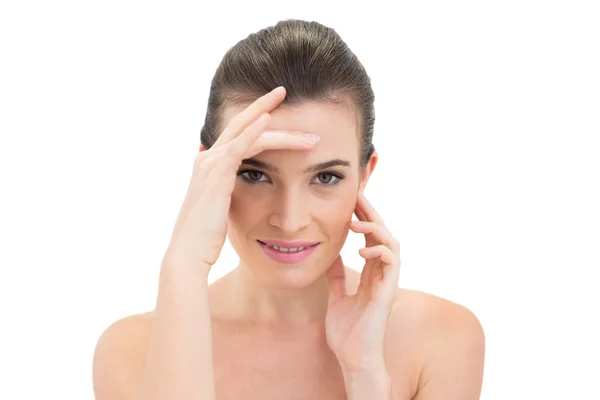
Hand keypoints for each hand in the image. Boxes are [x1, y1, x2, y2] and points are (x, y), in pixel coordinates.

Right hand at [162, 86, 319, 274]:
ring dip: (276, 125)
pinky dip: (254, 131)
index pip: (237, 133)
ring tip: (299, 118)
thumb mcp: (222, 211)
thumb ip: (231, 195)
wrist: (188, 255)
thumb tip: (246, 192)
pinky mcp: (216, 175)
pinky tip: (270, 119)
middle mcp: (208, 159)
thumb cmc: (206, 239)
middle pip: (240, 123)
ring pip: (247, 133)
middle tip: (283, 90)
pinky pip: (239, 145)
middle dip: (263, 105)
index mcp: (211, 167)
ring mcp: (211, 164)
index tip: (276, 109)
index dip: (255, 118)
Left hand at [325, 192, 400, 375]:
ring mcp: (386, 281)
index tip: (351, 199)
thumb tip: (329, 256)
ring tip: (355, 222)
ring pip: (391, 243)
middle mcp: (381, 274)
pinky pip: (392, 262)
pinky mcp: (388, 291)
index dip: (362, 217)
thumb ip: (335, 277)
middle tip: (358, 194)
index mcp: (370, 273)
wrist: (353, 357)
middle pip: (382, 234)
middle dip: (371, 212)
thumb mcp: (336, 297)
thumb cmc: (347, 332)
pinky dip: (380, 250)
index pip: (369, 237)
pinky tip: (362, 249)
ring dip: (375, 228)